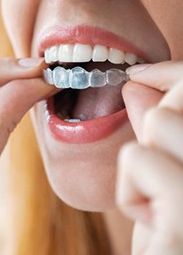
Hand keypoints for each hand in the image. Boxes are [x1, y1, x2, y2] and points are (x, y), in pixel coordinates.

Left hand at [116, 61, 182, 253]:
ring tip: (158, 198)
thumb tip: (137, 83)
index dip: (172, 71)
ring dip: (145, 160)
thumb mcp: (166, 174)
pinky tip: (151, 222)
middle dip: (158, 123)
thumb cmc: (168, 232)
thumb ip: (160, 128)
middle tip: (159, 170)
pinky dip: (131, 188)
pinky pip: (137, 158)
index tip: (139, 74)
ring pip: (159, 122)